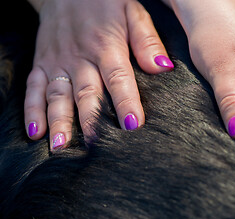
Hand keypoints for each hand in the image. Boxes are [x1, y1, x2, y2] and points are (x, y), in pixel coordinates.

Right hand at [25, 0, 173, 149]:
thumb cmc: (106, 3)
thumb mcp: (133, 12)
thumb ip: (147, 41)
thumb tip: (163, 67)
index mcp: (106, 45)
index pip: (118, 78)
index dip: (126, 102)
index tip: (133, 127)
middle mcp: (80, 57)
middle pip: (86, 93)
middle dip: (91, 122)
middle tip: (96, 148)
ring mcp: (58, 61)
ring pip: (58, 95)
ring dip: (59, 122)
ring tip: (61, 147)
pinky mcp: (42, 63)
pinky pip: (33, 88)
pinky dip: (32, 110)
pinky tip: (36, 132)